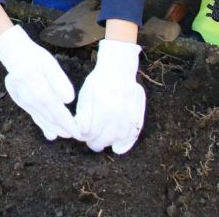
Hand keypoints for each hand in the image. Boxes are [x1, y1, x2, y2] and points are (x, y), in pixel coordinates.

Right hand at [0, 25, 78, 140]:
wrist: (14, 53)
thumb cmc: (36, 57)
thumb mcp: (50, 63)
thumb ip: (59, 81)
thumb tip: (69, 100)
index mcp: (32, 79)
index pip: (51, 103)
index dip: (64, 118)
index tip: (76, 128)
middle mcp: (23, 91)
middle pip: (44, 111)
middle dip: (60, 125)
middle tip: (75, 135)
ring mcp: (18, 96)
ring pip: (37, 115)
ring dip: (52, 126)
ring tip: (65, 134)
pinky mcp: (17, 100)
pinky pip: (31, 114)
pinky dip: (41, 124)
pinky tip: (50, 132)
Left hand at [75, 39, 145, 153]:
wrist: (119, 71)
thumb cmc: (98, 82)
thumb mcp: (85, 95)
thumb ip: (82, 115)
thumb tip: (80, 133)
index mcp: (103, 107)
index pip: (91, 132)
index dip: (84, 137)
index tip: (81, 136)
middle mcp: (118, 113)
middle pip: (105, 139)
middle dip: (95, 143)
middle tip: (90, 142)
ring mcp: (130, 116)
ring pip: (118, 140)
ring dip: (108, 143)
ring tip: (101, 140)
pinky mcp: (138, 116)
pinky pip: (133, 136)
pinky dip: (125, 145)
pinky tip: (118, 148)